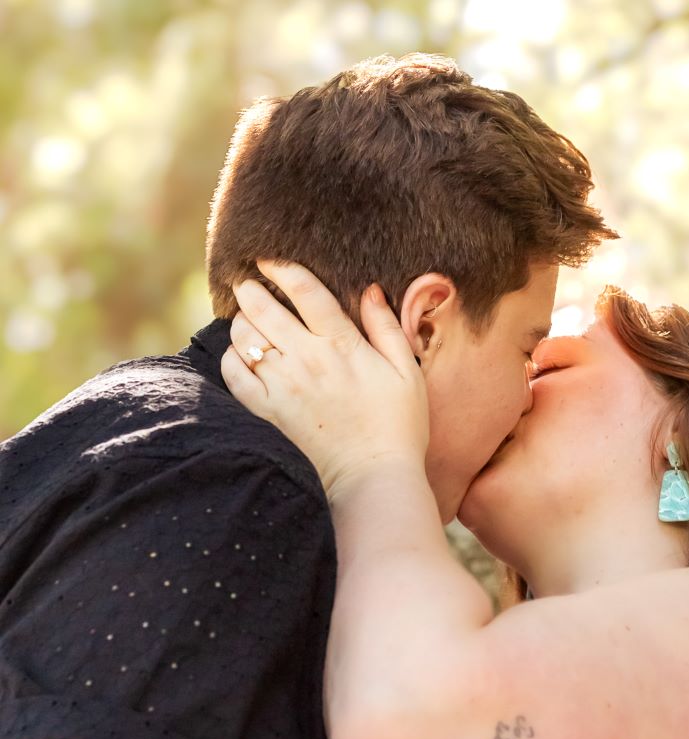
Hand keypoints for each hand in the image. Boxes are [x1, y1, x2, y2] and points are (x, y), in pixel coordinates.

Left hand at [222, 261, 428, 498]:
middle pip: (263, 309)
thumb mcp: (405, 371)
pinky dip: (231, 359)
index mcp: (342, 345)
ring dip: (241, 322)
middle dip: (250, 289)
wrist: (374, 476)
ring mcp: (284, 387)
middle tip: (247, 282)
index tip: (269, 260)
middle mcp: (307, 360)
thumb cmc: (399, 425)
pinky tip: (240, 355)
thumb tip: (369, 290)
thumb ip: (386, 327)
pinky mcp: (270, 412)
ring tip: (246, 318)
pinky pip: (235, 376)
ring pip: (244, 339)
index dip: (282, 268)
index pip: (305, 291)